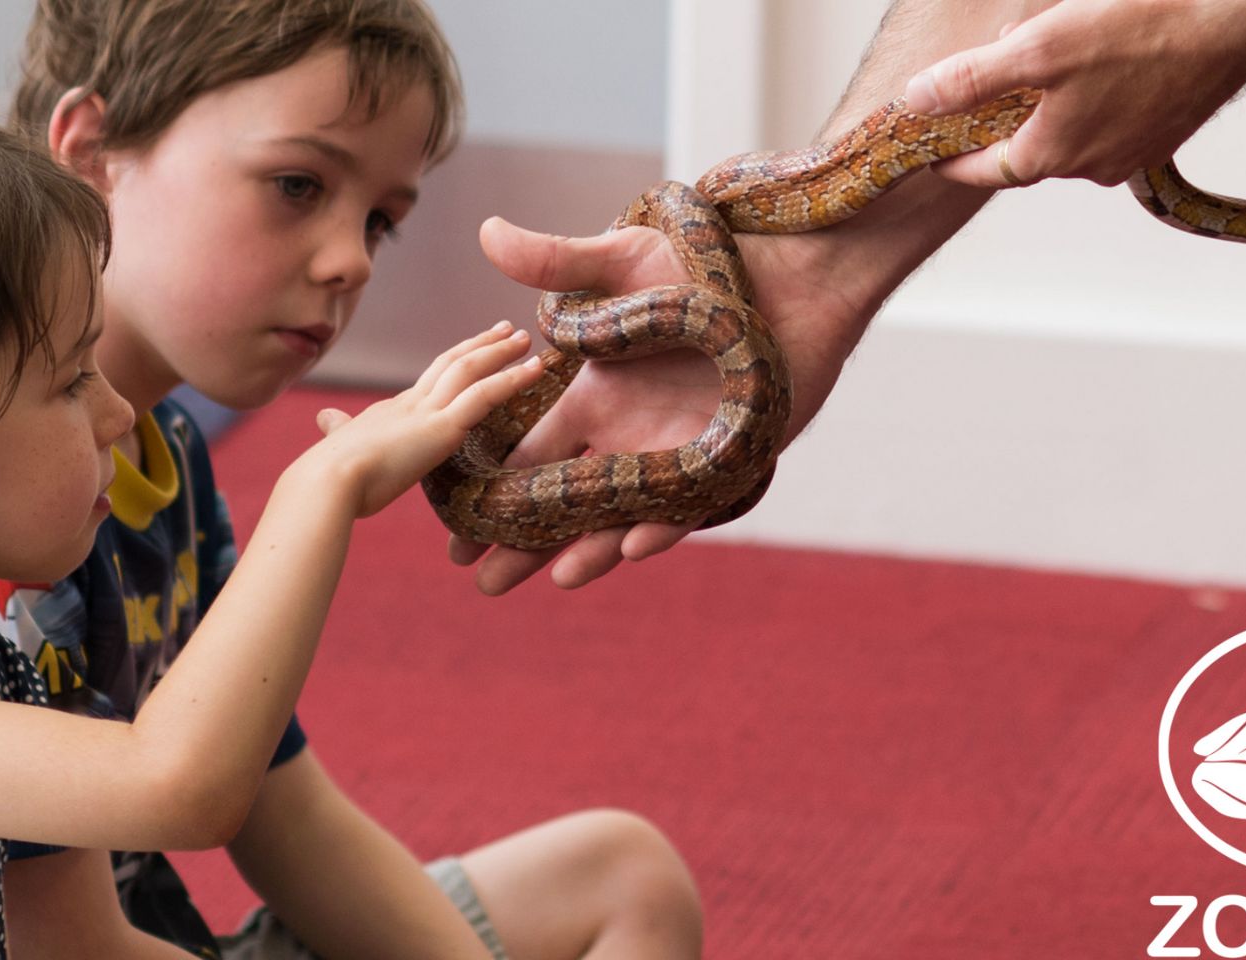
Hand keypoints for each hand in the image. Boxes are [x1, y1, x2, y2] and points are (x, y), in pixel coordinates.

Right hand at [307, 322, 543, 517]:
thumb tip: (326, 420)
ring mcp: (427, 413)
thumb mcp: (337, 449)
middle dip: (479, 346)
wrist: (325, 484)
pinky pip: (484, 395)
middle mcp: (409, 404)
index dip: (453, 364)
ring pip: (470, 370)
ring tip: (525, 339)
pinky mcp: (442, 429)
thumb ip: (339, 433)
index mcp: (390, 413)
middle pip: (451, 363)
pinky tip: (535, 368)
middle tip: (505, 330)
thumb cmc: (328, 480)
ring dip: (500, 352)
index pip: (428, 381)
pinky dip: (512, 378)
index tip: (471, 353)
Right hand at [449, 183, 982, 594]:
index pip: (530, 457)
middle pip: (565, 503)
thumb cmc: (703, 264)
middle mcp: (628, 436)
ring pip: (621, 516)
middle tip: (484, 584)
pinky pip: (688, 506)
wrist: (790, 278)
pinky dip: (662, 527)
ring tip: (555, 580)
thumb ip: (554, 260)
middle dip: (524, 542)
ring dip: (590, 549)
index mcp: (594, 398)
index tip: (455, 529)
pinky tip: (632, 547)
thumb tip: (485, 230)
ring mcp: (675, 454)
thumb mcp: (621, 262)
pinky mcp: (725, 463)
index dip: (492, 492)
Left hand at [903, 0, 1245, 187]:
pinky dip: (1087, 93)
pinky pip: (1107, 117)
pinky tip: (1096, 56)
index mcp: (1053, 156)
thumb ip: (972, 79)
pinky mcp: (1163, 129)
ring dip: (1049, 99)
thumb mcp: (1037, 49)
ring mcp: (1132, 151)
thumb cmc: (1144, 30)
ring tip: (1050, 50)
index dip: (951, 159)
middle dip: (1002, 113)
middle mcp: (1092, 166)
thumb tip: (918, 99)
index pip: (983, 170)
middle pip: (1026, 146)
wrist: (1236, 19)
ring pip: (1068, 129)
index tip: (931, 153)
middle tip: (990, 74)